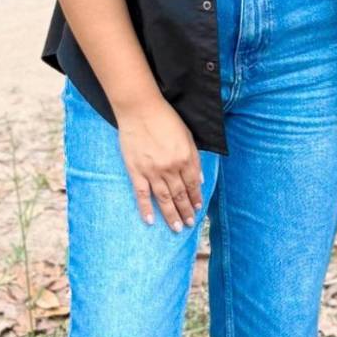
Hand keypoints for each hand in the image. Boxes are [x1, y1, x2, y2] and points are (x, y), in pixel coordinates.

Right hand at [116, 96, 204, 231]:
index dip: (196, 198)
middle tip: (189, 224)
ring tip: (176, 228)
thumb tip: (200, 179)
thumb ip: (194, 158)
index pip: (193, 184)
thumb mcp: (187, 135)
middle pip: (180, 195)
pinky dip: (145, 209)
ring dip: (171, 215)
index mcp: (186, 158)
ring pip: (164, 199)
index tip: (198, 209)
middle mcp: (171, 168)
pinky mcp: (136, 171)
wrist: (140, 109)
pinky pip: (142, 194)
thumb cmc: (165, 119)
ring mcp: (152, 171)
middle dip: (186, 211)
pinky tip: (150, 221)